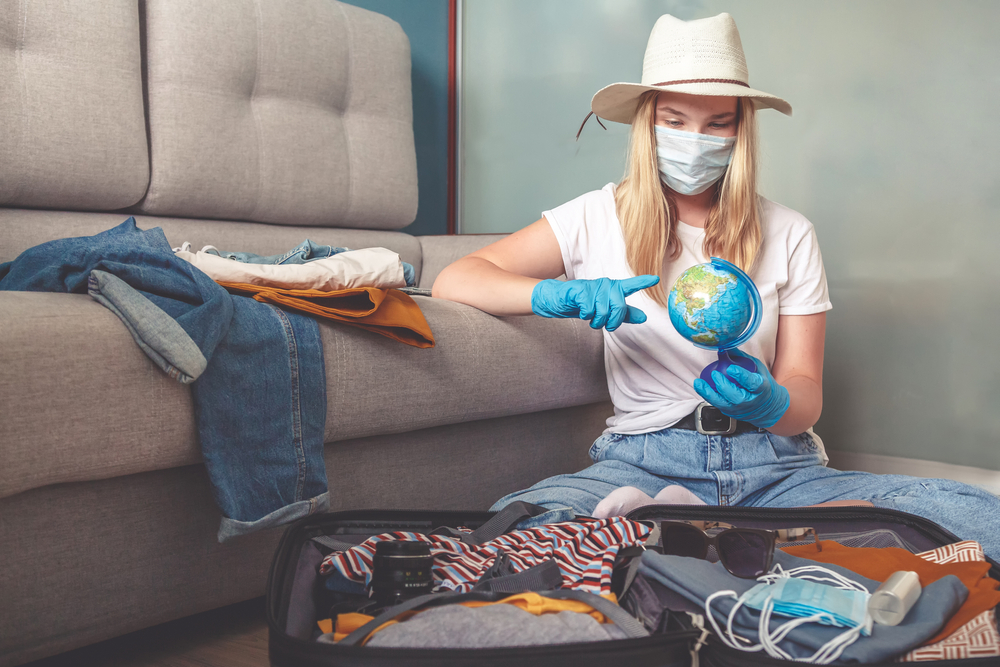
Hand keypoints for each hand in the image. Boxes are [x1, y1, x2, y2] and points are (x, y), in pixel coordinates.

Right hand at [531, 275, 658, 331]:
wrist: (559, 300)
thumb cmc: (583, 305)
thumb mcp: (605, 310)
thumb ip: (624, 314)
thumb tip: (644, 318)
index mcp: (614, 289)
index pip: (630, 286)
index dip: (643, 282)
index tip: (655, 278)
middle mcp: (606, 285)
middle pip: (618, 308)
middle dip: (611, 322)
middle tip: (605, 325)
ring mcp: (593, 286)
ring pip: (603, 312)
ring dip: (595, 321)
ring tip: (590, 317)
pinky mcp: (580, 290)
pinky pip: (589, 310)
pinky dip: (585, 316)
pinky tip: (581, 311)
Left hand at [693, 349, 789, 428]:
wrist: (767, 406)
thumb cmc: (761, 383)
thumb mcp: (756, 368)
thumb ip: (741, 357)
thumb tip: (726, 345)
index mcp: (761, 388)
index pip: (752, 383)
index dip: (742, 376)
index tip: (731, 368)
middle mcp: (750, 401)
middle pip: (736, 397)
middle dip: (723, 385)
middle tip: (715, 374)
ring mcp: (740, 408)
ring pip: (723, 404)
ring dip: (709, 393)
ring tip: (699, 383)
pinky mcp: (730, 412)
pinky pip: (717, 405)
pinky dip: (707, 396)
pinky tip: (700, 388)